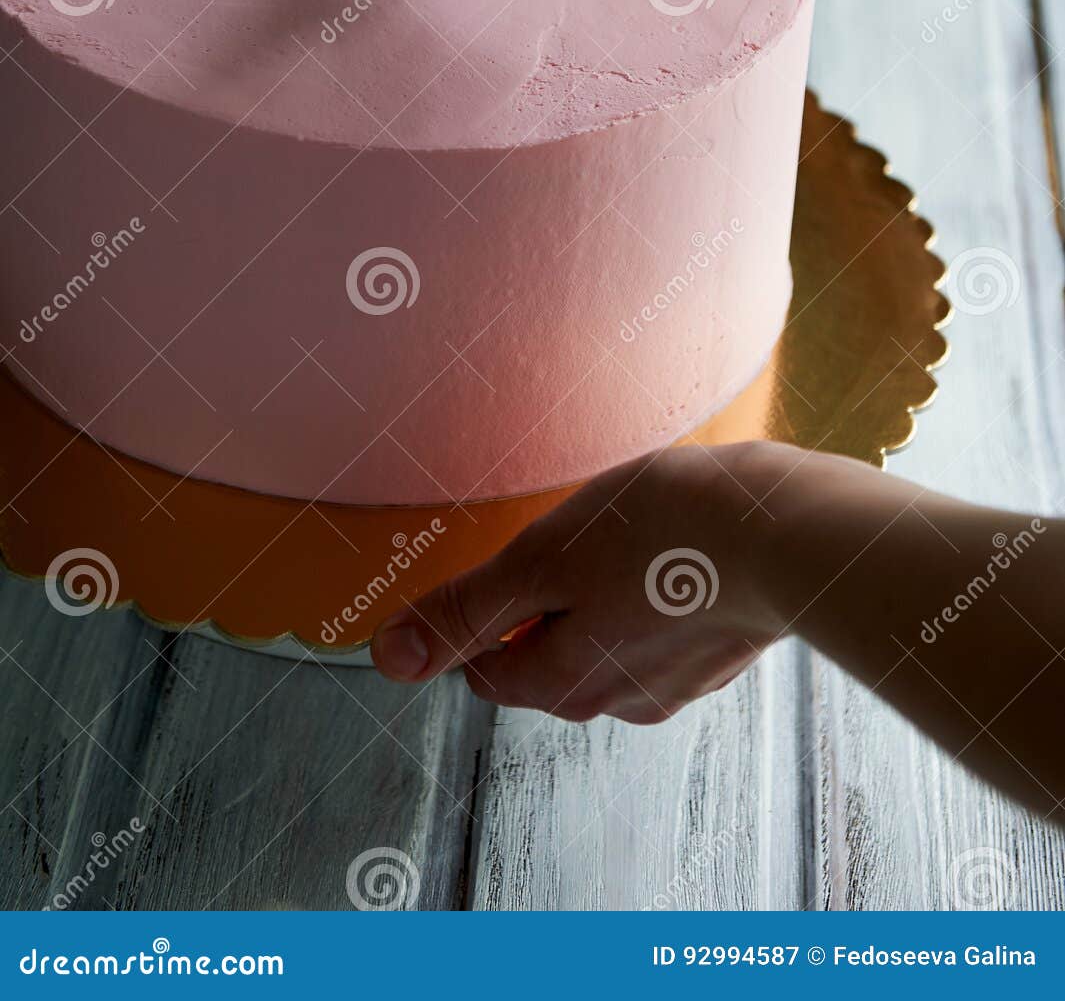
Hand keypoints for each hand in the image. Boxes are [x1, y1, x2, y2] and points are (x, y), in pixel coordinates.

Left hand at [372, 441, 793, 723]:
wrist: (788, 534)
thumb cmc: (664, 535)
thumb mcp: (543, 558)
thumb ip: (467, 609)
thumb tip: (389, 657)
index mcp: (562, 683)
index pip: (486, 668)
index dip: (479, 615)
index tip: (504, 561)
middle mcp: (616, 699)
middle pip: (546, 658)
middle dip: (543, 602)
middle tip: (567, 537)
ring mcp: (676, 681)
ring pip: (607, 642)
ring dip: (601, 595)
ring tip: (625, 533)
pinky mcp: (720, 651)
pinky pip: (661, 628)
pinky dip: (652, 592)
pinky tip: (670, 546)